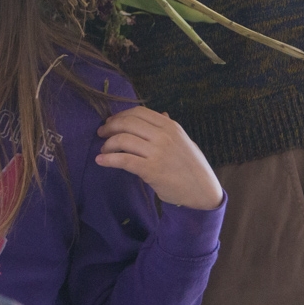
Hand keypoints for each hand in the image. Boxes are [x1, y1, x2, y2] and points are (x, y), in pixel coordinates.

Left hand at [96, 107, 223, 209]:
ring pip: (123, 139)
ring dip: (107, 144)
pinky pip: (124, 160)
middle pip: (127, 123)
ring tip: (103, 150)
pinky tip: (100, 161)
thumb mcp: (184, 141)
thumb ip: (169, 128)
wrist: (203, 192)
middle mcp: (164, 136)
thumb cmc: (192, 167)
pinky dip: (108, 159)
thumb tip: (160, 113)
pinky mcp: (151, 170)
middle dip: (110, 127)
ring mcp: (158, 152)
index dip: (120, 115)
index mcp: (170, 126)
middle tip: (101, 134)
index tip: (110, 122)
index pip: (138, 112)